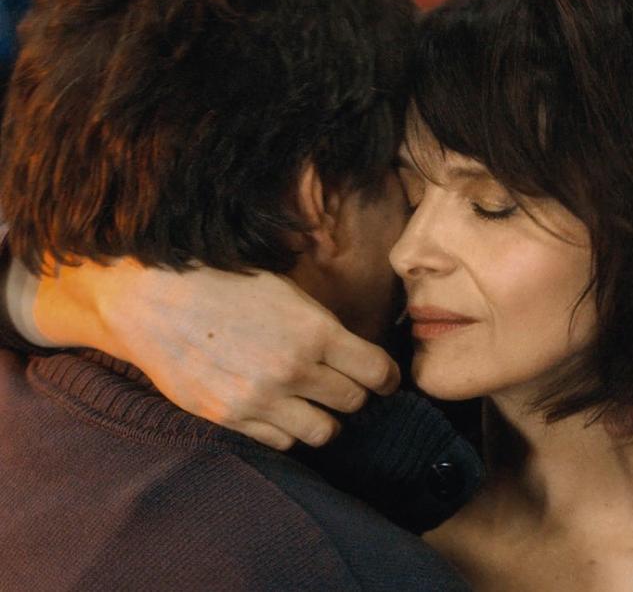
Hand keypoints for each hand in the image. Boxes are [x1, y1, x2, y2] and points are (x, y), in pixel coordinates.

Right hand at [32, 259, 399, 449]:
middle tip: (342, 385)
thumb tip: (357, 351)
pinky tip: (279, 411)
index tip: (384, 380)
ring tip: (311, 402)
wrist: (151, 300)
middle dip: (354, 394)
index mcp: (316, 331)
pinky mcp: (231, 418)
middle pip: (354, 402)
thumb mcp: (286, 291)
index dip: (387, 378)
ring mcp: (261, 398)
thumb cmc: (223, 284)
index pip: (378, 372)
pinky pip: (282, 442)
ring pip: (323, 431)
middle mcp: (294, 369)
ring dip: (323, 417)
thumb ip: (323, 325)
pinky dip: (287, 430)